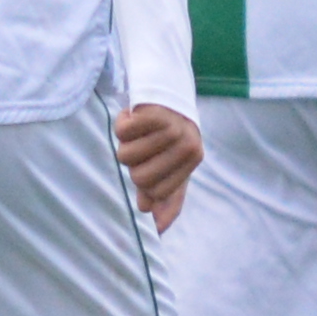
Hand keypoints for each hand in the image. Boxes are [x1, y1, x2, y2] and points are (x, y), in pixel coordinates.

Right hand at [113, 104, 202, 229]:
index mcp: (194, 157)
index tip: (151, 162)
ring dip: (126, 143)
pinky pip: (122, 131)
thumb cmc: (168, 134)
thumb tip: (158, 228)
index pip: (155, 192)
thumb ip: (167, 197)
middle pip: (139, 177)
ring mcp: (171, 127)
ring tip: (139, 131)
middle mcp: (187, 143)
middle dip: (134, 163)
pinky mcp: (153, 111)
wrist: (166, 87)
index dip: (145, 182)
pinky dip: (122, 124)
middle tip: (143, 145)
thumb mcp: (173, 166)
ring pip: (126, 155)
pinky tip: (133, 115)